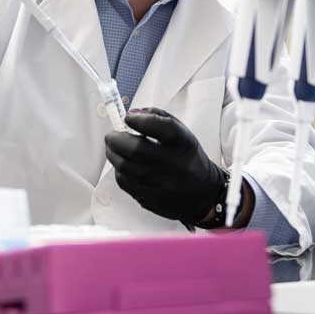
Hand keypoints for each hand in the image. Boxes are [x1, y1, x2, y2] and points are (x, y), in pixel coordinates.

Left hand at [104, 107, 230, 227]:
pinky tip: (123, 165)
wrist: (203, 193)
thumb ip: (157, 117)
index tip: (128, 117)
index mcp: (182, 144)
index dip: (140, 120)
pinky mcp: (150, 199)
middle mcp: (173, 165)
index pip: (160, 128)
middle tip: (111, 135)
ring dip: (113, 154)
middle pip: (135, 149)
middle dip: (116, 139)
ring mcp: (161, 185)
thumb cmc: (186, 157)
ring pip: (125, 167)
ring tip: (113, 148)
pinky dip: (119, 170)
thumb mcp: (181, 132)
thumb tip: (132, 114)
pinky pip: (124, 182)